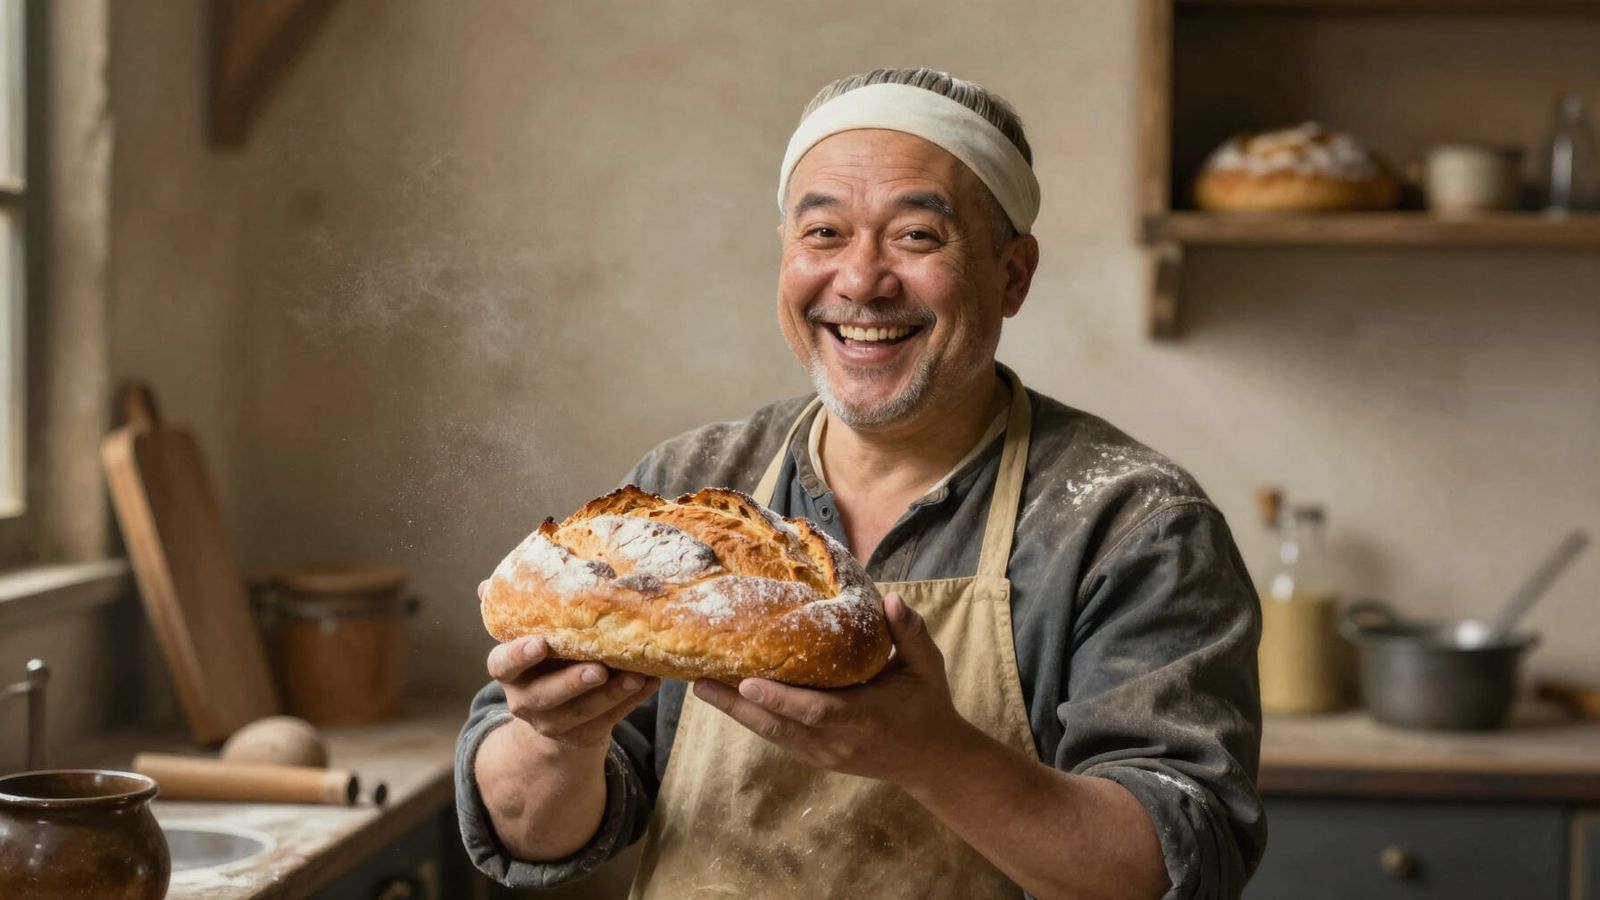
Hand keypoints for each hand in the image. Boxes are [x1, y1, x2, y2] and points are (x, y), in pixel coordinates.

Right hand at [481, 579, 658, 751]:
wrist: (553, 716)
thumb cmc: (543, 662)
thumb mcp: (527, 639)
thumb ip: (515, 612)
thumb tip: (487, 585)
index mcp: (509, 672)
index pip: (502, 665)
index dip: (518, 656)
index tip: (540, 643)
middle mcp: (526, 701)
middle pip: (545, 695)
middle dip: (572, 683)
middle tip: (598, 669)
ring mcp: (554, 722)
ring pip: (582, 712)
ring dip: (612, 694)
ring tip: (637, 675)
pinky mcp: (583, 734)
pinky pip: (609, 719)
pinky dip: (632, 701)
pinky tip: (650, 681)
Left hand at [692, 592, 971, 787]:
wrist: (932, 760)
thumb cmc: (927, 705)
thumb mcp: (927, 665)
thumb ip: (908, 632)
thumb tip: (889, 598)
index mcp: (864, 717)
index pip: (817, 710)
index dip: (781, 698)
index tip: (747, 682)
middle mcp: (838, 741)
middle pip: (780, 726)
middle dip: (736, 705)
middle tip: (699, 681)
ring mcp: (825, 753)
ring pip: (772, 733)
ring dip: (735, 712)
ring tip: (701, 686)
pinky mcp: (817, 756)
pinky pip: (779, 736)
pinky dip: (752, 718)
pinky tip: (727, 699)